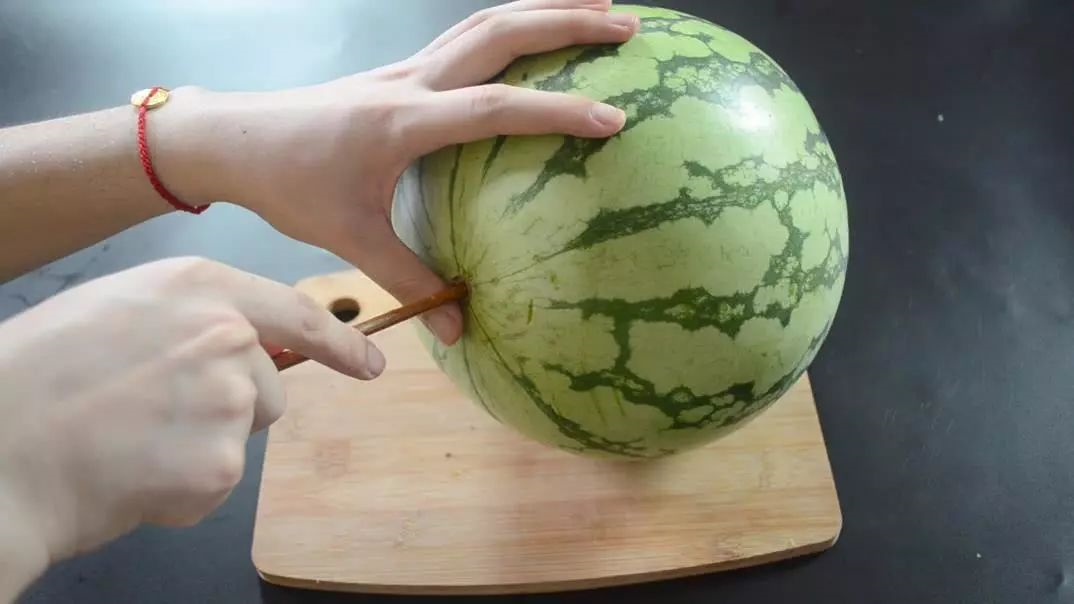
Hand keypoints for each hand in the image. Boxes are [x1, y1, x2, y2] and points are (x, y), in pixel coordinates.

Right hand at [0, 258, 379, 579]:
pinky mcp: (221, 461)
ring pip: (241, 436)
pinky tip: (130, 475)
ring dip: (200, 449)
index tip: (370, 362)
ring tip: (130, 442)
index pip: (294, 313)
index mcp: (199, 286)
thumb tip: (239, 345)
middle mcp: (228, 333)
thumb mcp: (117, 311)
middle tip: (147, 415)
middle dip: (227, 409)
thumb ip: (189, 319)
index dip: (339, 341)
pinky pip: (217, 483)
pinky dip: (180, 491)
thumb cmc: (36, 376)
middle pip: (265, 388)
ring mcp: (229, 397)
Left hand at [169, 0, 638, 345]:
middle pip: (498, 34)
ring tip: (597, 9)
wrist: (232, 138)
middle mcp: (410, 82)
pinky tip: (533, 38)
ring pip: (482, 24)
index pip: (494, 109)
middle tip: (627, 28)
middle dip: (567, 23)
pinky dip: (509, 28)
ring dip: (542, 11)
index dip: (556, 111)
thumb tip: (459, 328)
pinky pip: (465, 38)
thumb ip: (409, 280)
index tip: (613, 120)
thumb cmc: (287, 185)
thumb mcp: (349, 238)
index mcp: (402, 122)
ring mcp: (404, 69)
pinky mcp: (399, 73)